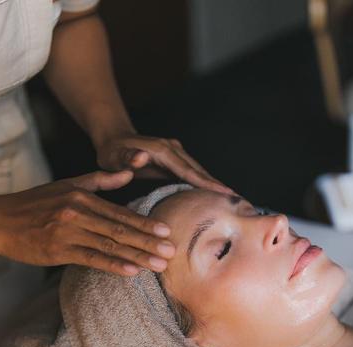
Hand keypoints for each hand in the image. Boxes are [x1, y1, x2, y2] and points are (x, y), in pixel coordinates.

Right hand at [0, 170, 174, 275]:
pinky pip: (91, 259)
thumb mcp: (67, 185)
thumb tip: (128, 173)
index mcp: (81, 197)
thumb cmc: (34, 203)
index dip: (145, 223)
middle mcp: (76, 213)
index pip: (120, 213)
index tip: (167, 230)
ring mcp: (67, 233)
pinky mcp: (57, 251)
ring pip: (109, 246)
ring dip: (137, 256)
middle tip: (172, 250)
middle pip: (119, 230)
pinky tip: (132, 272)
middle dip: (148, 241)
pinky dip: (113, 265)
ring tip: (159, 264)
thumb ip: (100, 181)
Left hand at [96, 133, 233, 193]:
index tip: (226, 193)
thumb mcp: (114, 157)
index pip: (189, 170)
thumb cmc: (112, 152)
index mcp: (163, 151)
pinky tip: (214, 195)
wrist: (114, 140)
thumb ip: (127, 158)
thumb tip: (142, 158)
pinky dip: (204, 183)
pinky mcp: (175, 160)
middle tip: (240, 201)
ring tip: (233, 200)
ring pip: (198, 171)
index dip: (207, 183)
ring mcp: (176, 153)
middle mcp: (173, 149)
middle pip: (199, 170)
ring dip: (214, 184)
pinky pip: (192, 173)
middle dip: (218, 185)